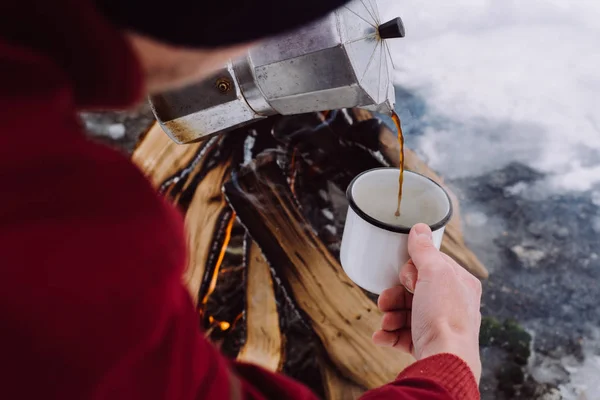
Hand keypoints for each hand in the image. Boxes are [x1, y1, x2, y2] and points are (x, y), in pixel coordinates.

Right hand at [372, 223, 481, 381]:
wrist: (445, 360)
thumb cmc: (444, 315)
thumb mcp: (434, 273)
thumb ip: (424, 250)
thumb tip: (420, 229)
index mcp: (460, 284)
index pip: (433, 265)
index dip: (414, 268)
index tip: (406, 274)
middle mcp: (452, 304)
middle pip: (414, 290)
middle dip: (395, 294)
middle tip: (386, 298)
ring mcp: (439, 326)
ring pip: (406, 312)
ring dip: (389, 315)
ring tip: (385, 321)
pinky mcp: (426, 345)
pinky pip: (402, 335)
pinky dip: (388, 334)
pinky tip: (380, 336)